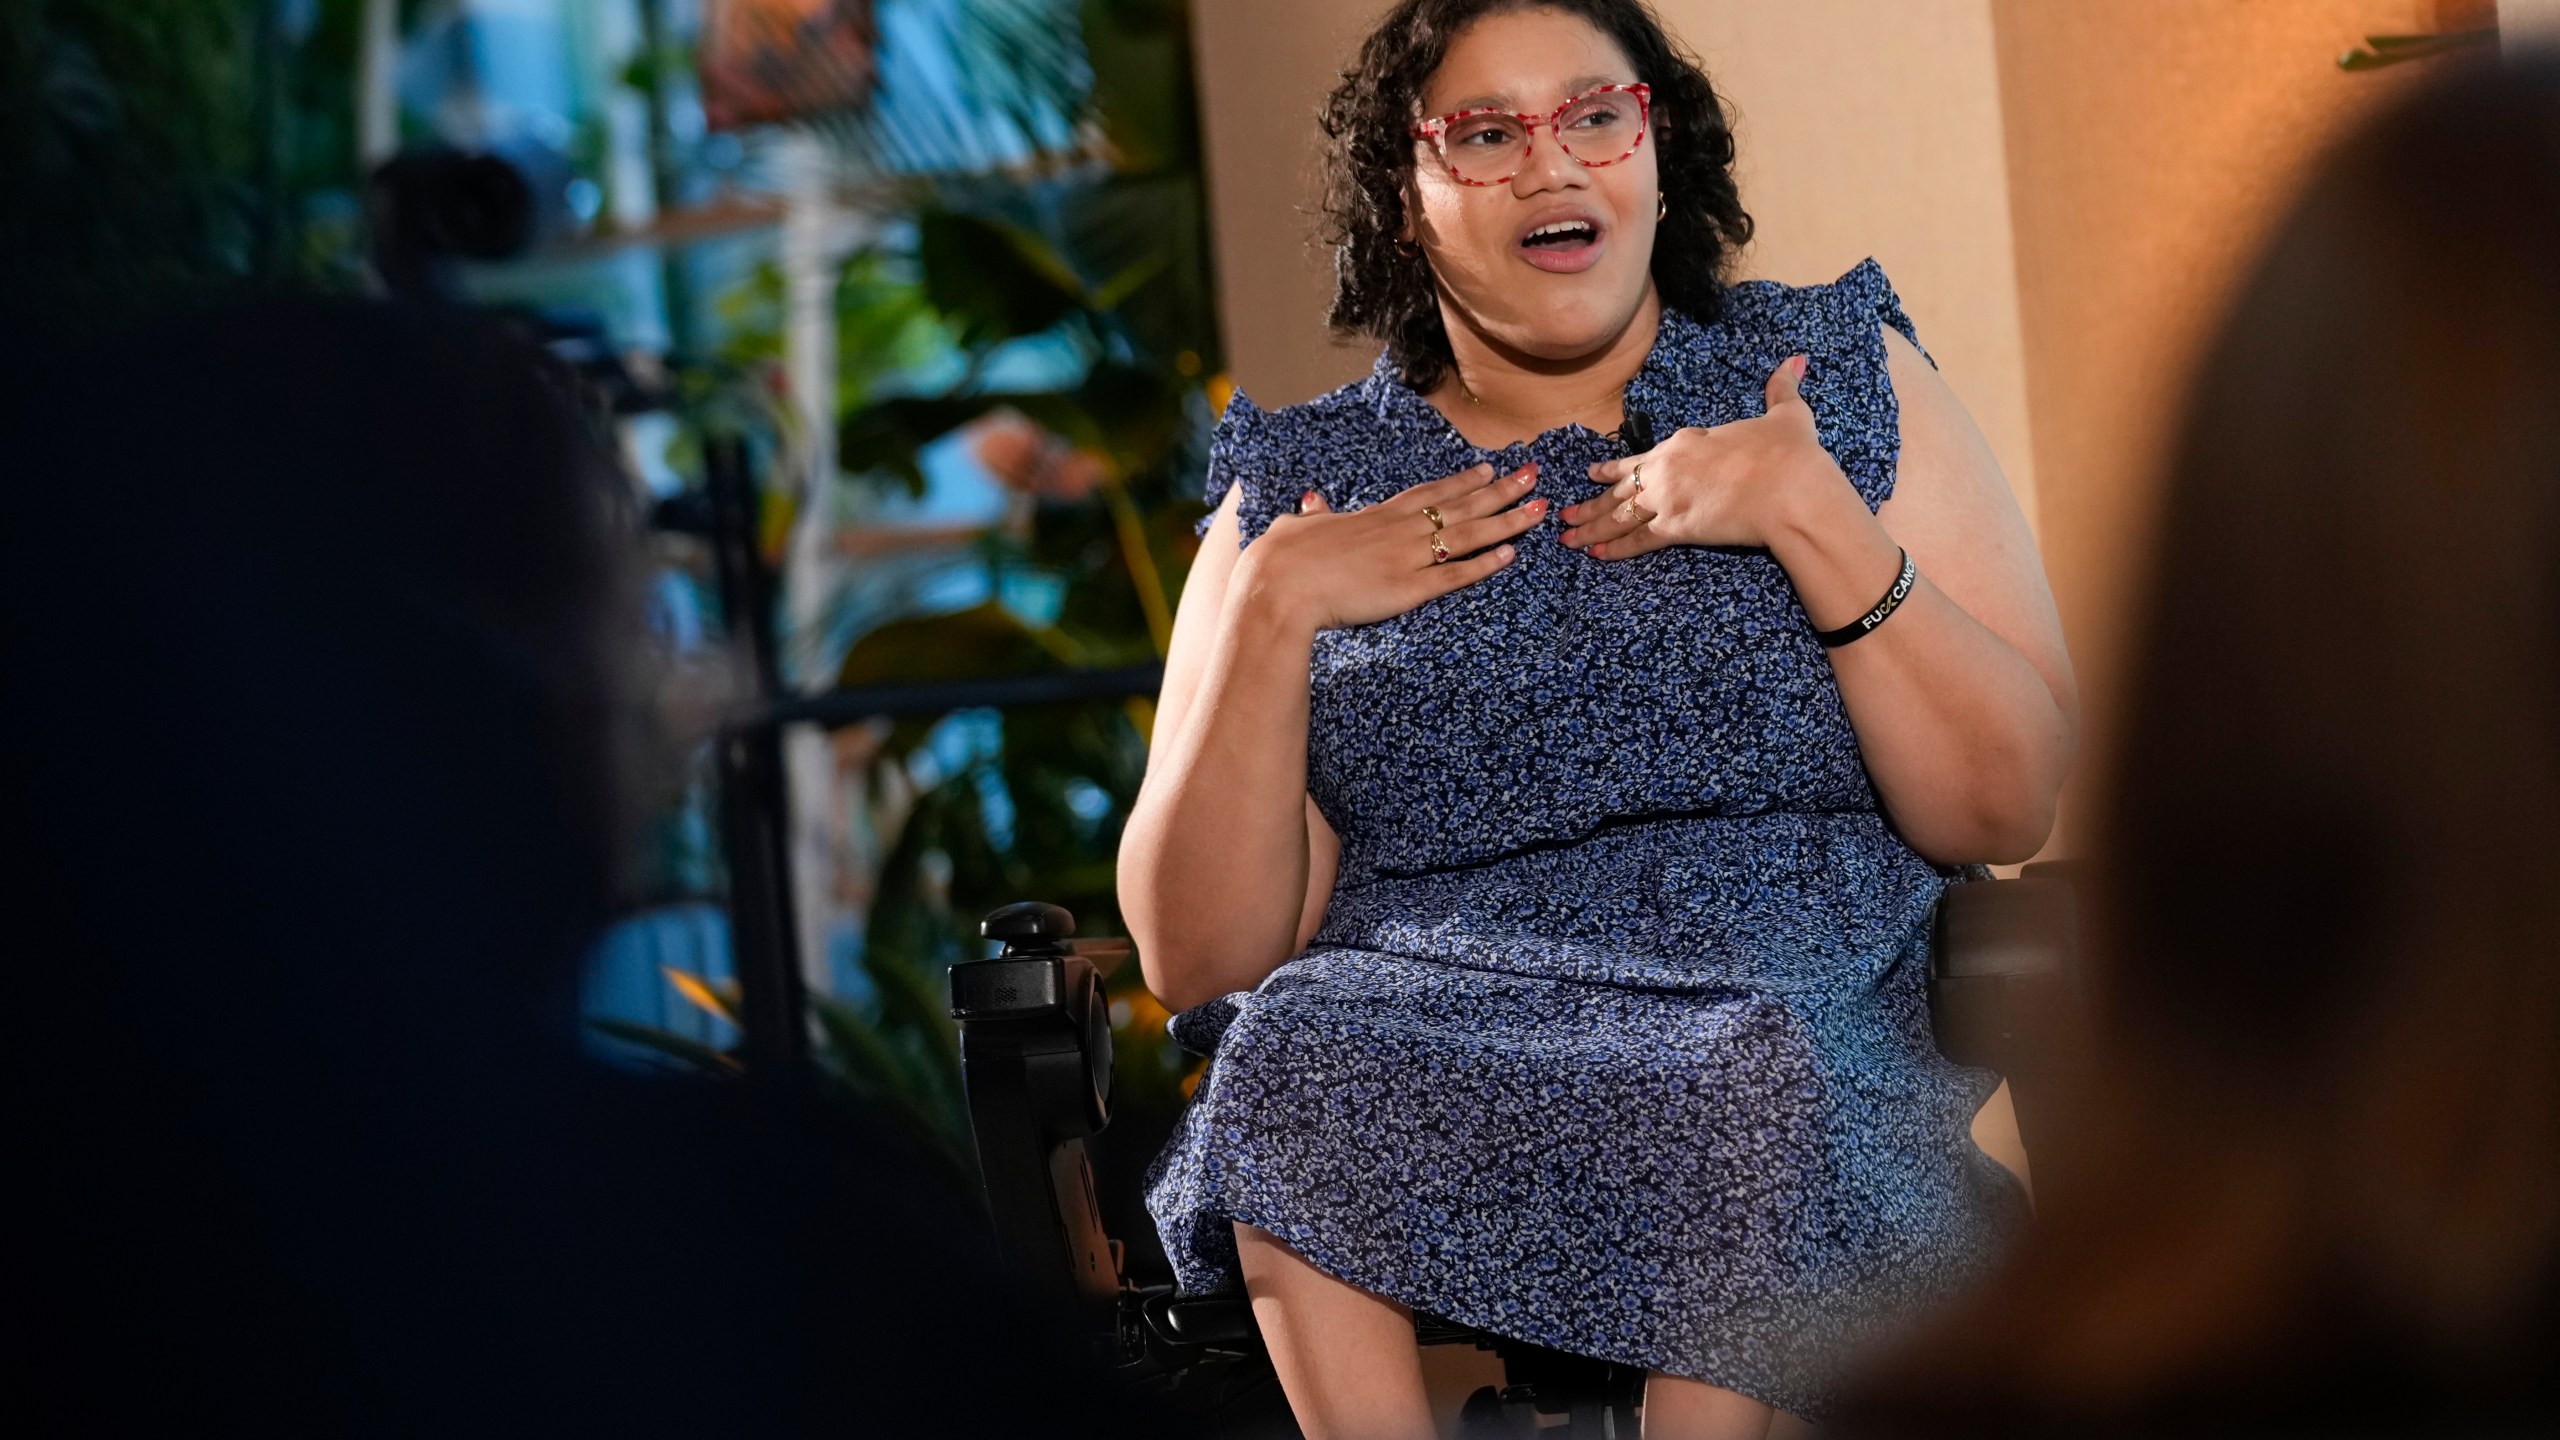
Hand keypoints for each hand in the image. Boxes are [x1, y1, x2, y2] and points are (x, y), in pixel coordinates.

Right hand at [1236, 462, 1544, 631]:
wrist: (1278, 589)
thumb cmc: (1278, 561)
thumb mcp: (1295, 528)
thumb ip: (1311, 515)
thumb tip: (1311, 501)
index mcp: (1375, 516)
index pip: (1429, 493)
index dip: (1463, 481)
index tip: (1490, 468)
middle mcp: (1398, 531)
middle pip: (1461, 506)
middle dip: (1501, 490)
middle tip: (1534, 474)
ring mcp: (1406, 558)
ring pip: (1468, 535)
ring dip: (1507, 521)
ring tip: (1539, 509)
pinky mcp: (1408, 589)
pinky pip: (1455, 574)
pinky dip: (1485, 565)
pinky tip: (1512, 555)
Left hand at [1561, 354, 1843, 559]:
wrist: (1790, 489)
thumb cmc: (1789, 453)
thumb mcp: (1788, 416)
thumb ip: (1783, 389)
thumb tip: (1795, 361)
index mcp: (1688, 442)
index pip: (1642, 456)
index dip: (1616, 467)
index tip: (1595, 473)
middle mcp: (1668, 468)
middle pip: (1622, 488)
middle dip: (1592, 503)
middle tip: (1566, 515)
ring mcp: (1667, 498)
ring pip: (1620, 515)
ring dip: (1592, 528)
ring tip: (1568, 538)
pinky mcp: (1674, 527)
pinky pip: (1636, 540)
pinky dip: (1615, 549)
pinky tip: (1597, 555)